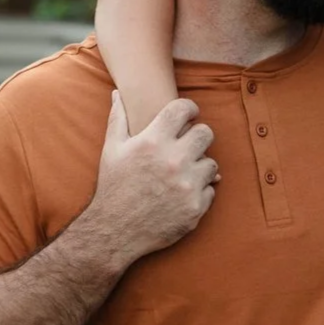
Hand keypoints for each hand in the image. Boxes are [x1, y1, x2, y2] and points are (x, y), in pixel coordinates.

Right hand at [81, 93, 218, 266]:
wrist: (114, 231)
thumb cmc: (113, 187)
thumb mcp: (111, 150)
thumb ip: (118, 118)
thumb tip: (117, 93)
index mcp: (153, 141)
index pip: (184, 109)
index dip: (189, 109)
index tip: (189, 115)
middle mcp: (173, 160)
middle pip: (206, 133)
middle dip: (198, 136)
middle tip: (189, 145)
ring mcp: (187, 185)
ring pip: (212, 163)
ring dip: (200, 166)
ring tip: (184, 173)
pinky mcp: (196, 207)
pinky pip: (211, 190)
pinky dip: (200, 191)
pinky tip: (183, 193)